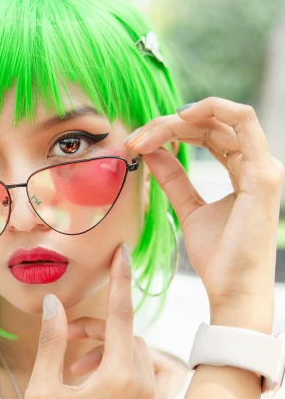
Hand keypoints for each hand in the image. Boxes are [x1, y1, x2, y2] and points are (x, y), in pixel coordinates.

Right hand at [24, 243, 161, 398]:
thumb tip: (53, 305)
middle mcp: (144, 387)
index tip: (122, 253)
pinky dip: (122, 366)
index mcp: (119, 378)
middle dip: (94, 330)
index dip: (119, 280)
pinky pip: (145, 372)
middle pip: (124, 333)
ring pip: (135, 352)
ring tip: (75, 369)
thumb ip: (52, 342)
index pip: (120, 315)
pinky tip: (94, 382)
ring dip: (107, 349)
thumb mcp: (45, 388)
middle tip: (66, 342)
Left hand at [125, 97, 283, 329]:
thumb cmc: (218, 256)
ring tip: (147, 134)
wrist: (233, 289)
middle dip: (167, 125)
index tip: (137, 144)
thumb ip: (174, 179)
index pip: (208, 134)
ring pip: (221, 118)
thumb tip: (150, 151)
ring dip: (179, 119)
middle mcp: (257, 163)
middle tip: (134, 139)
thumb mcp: (188, 209)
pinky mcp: (262, 172)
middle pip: (211, 123)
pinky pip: (242, 119)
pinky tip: (177, 119)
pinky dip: (209, 109)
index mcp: (244, 170)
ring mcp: (263, 165)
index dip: (170, 131)